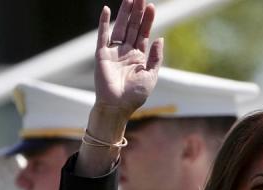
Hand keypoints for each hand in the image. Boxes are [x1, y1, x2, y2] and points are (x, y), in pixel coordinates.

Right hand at [93, 0, 162, 122]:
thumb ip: (156, 57)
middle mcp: (126, 51)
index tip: (152, 6)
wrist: (118, 106)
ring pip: (120, 27)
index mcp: (139, 57)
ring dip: (124, 13)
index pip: (144, 34)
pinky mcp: (102, 54)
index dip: (148, 20)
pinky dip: (103, 23)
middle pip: (133, 27)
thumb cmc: (135, 95)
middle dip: (137, 12)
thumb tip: (160, 38)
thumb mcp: (151, 75)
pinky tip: (106, 9)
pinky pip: (102, 35)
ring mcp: (113, 52)